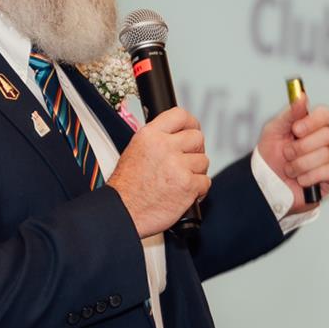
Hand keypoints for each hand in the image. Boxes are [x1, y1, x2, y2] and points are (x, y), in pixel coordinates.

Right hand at [107, 106, 211, 237]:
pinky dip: (198, 190)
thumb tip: (178, 134)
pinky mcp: (188, 185)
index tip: (192, 130)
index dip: (190, 124)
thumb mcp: (135, 150)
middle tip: (185, 162)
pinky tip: (183, 193)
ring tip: (179, 181)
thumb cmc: (127, 188)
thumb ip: (157, 139)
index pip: (180, 115)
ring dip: (196, 172)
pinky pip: (205, 182)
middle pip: (197, 138)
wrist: (123, 212)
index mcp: (150, 135)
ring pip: (203, 161)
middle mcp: (165, 147)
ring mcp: (178, 166)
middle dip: (194, 151)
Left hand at [257, 96, 328, 211]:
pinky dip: (308, 177)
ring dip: (299, 165)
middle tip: (287, 154)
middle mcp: (325, 140)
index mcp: (312, 125)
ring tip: (290, 169)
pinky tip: (300, 180)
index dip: (312, 121)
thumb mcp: (273, 131)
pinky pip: (328, 172)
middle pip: (327, 135)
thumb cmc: (271, 155)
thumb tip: (302, 95)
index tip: (296, 130)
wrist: (266, 184)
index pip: (325, 114)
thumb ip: (289, 113)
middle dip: (300, 148)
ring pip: (323, 155)